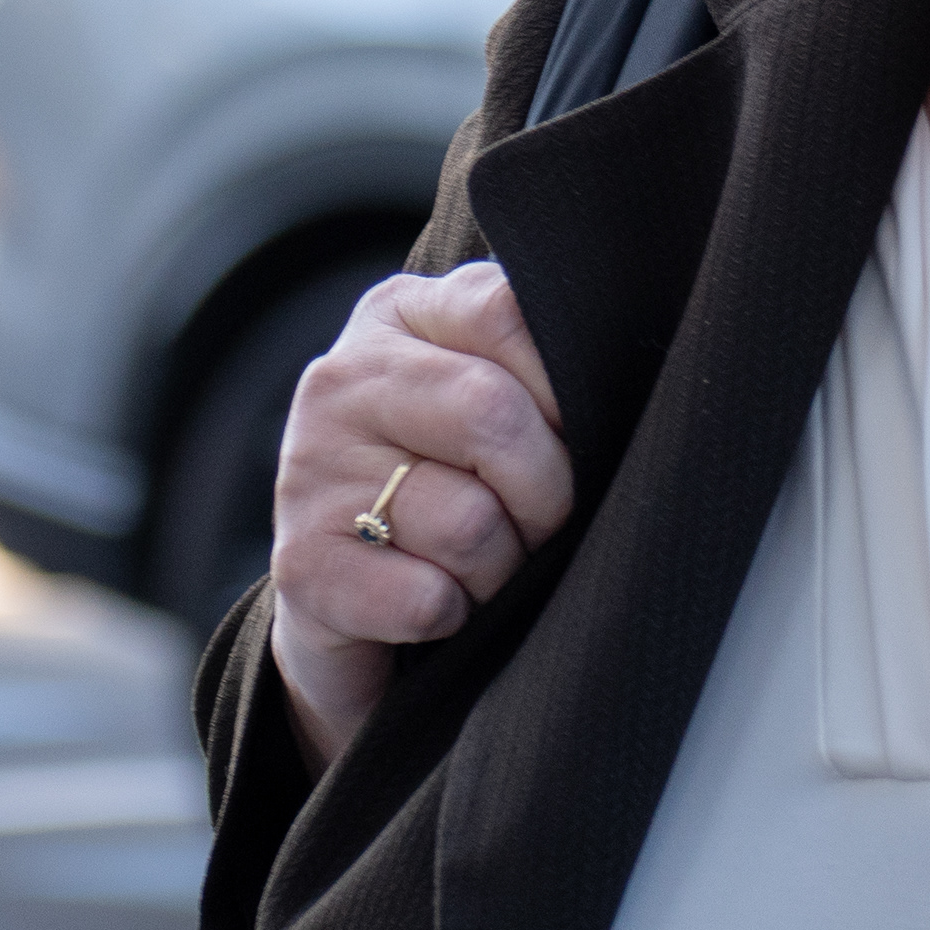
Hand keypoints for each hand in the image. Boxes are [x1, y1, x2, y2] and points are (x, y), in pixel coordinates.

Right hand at [264, 262, 571, 770]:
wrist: (347, 609)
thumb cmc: (452, 490)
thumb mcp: (488, 405)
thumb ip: (537, 369)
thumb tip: (628, 382)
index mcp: (400, 316)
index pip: (506, 311)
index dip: (563, 390)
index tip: (566, 438)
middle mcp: (343, 379)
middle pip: (491, 415)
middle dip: (545, 494)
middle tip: (537, 527)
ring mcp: (310, 470)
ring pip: (469, 523)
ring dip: (499, 571)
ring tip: (477, 569)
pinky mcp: (301, 568)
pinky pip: (427, 599)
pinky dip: (452, 617)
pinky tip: (434, 606)